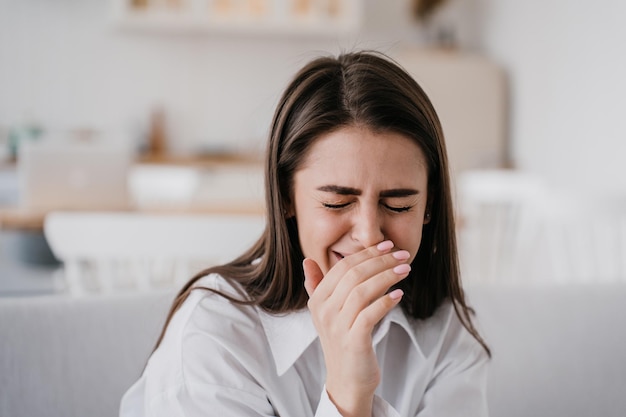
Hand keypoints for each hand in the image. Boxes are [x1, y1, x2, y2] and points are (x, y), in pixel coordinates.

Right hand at [303, 240, 410, 416]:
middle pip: (353, 275)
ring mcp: (337, 327)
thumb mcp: (327, 313)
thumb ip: (317, 286)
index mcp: (317, 300)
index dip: (366, 253)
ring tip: (405, 270)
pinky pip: (370, 315)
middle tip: (402, 254)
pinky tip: (399, 295)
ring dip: (387, 276)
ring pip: (362, 291)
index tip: (387, 245)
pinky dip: (386, 302)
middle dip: (380, 261)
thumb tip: (307, 260)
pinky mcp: (353, 342)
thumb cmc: (342, 341)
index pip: (342, 267)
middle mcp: (324, 312)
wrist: (347, 380)